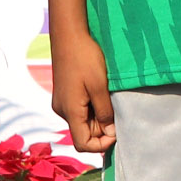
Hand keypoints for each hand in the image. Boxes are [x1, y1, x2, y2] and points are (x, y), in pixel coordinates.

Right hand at [50, 23, 115, 154]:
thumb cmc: (85, 58)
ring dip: (99, 117)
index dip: (101, 145)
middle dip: (102, 129)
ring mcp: (62, 102)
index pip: (83, 144)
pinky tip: (101, 94)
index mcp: (70, 111)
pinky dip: (92, 108)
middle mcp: (62, 110)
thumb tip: (110, 133)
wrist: (69, 36)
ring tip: (110, 100)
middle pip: (84, 133)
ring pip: (83, 121)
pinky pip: (80, 110)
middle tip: (118, 113)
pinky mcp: (65, 94)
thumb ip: (105, 112)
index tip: (117, 133)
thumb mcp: (100, 87)